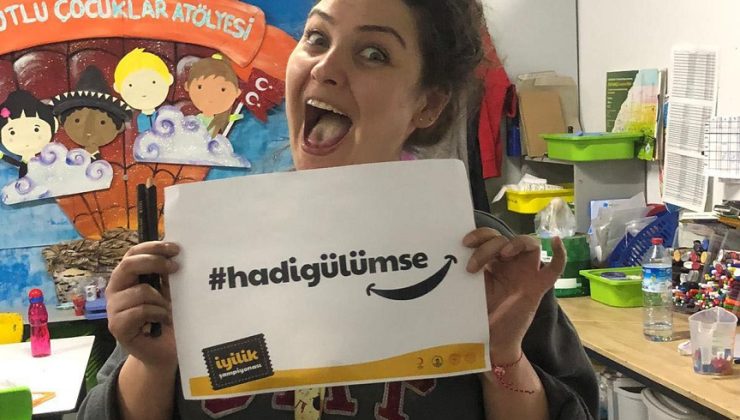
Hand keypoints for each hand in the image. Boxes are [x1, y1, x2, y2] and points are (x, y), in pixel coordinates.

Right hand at [106, 241, 179, 368]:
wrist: (164, 350)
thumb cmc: (166, 317)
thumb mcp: (169, 291)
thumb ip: (167, 273)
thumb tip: (176, 252)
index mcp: (127, 277)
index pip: (133, 253)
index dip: (152, 247)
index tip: (175, 249)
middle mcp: (116, 290)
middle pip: (129, 265)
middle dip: (155, 262)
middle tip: (176, 268)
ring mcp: (114, 308)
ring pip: (140, 291)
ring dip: (161, 299)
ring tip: (169, 310)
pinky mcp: (117, 326)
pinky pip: (140, 311)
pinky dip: (158, 314)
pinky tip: (163, 320)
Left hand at [464, 229, 565, 362]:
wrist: (491, 341)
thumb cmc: (480, 314)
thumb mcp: (471, 287)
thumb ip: (469, 269)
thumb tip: (455, 252)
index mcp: (493, 262)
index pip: (490, 237)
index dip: (479, 235)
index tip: (464, 244)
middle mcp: (511, 264)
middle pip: (505, 239)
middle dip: (487, 247)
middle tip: (472, 265)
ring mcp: (526, 273)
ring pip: (529, 244)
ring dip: (515, 243)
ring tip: (502, 254)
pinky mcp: (539, 287)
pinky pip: (556, 268)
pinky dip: (559, 253)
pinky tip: (554, 240)